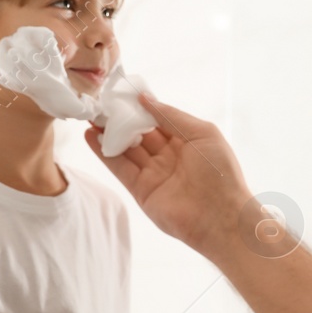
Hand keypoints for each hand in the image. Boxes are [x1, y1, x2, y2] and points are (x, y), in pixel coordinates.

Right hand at [85, 93, 251, 259]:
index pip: (160, 120)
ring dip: (109, 133)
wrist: (220, 218)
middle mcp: (170, 156)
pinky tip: (91, 136)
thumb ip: (172, 116)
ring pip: (127, 149)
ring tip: (91, 115)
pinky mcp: (141, 190)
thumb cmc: (220, 173)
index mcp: (188, 141)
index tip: (123, 94)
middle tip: (101, 104)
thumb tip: (145, 99)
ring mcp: (155, 174)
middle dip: (122, 119)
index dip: (142, 107)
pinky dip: (104, 153)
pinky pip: (120, 168)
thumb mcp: (202, 133)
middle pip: (140, 134)